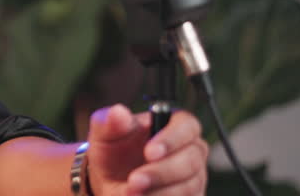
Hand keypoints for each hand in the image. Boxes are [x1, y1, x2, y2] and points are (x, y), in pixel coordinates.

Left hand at [85, 104, 208, 194]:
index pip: (187, 125)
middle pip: (191, 160)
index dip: (172, 139)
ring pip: (189, 186)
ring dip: (160, 192)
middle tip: (135, 180)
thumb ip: (111, 122)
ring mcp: (195, 177)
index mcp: (173, 125)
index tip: (149, 152)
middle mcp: (190, 150)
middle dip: (161, 172)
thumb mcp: (104, 134)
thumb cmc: (113, 151)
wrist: (110, 182)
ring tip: (131, 192)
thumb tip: (118, 112)